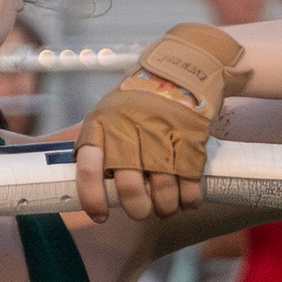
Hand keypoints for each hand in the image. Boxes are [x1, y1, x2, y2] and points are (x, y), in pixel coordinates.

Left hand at [70, 22, 242, 221]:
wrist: (181, 67)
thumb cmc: (138, 102)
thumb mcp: (108, 114)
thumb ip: (102, 148)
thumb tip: (96, 191)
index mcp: (103, 124)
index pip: (89, 166)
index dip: (93, 196)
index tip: (100, 215)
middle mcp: (129, 128)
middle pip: (130, 183)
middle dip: (137, 207)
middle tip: (141, 211)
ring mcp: (162, 131)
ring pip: (163, 185)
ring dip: (165, 205)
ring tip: (165, 208)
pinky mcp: (191, 133)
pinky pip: (191, 175)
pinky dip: (190, 196)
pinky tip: (187, 200)